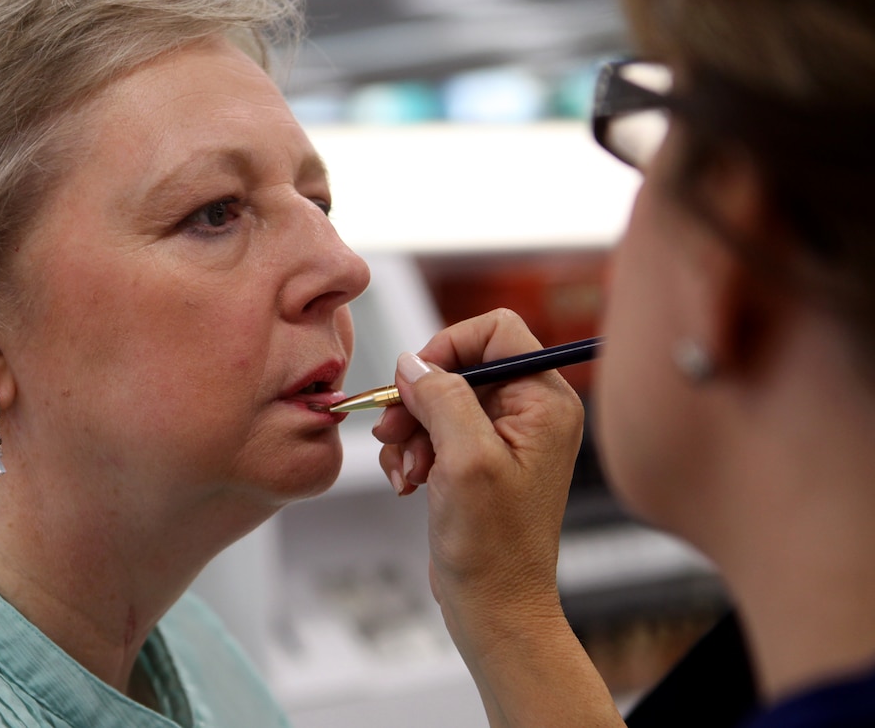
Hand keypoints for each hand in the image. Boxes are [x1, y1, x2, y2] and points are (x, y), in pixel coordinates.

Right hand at [374, 308, 582, 613]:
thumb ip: (441, 398)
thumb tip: (412, 362)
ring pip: (439, 399)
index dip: (450, 346)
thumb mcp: (465, 461)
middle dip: (420, 399)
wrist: (494, 609)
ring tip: (408, 469)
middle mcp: (530, 412)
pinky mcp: (478, 460)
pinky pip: (434, 430)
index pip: (497, 331)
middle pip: (460, 365)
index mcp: (545, 402)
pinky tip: (408, 483)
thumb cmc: (494, 547)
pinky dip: (412, 451)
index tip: (418, 381)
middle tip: (395, 431)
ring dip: (411, 430)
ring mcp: (503, 437)